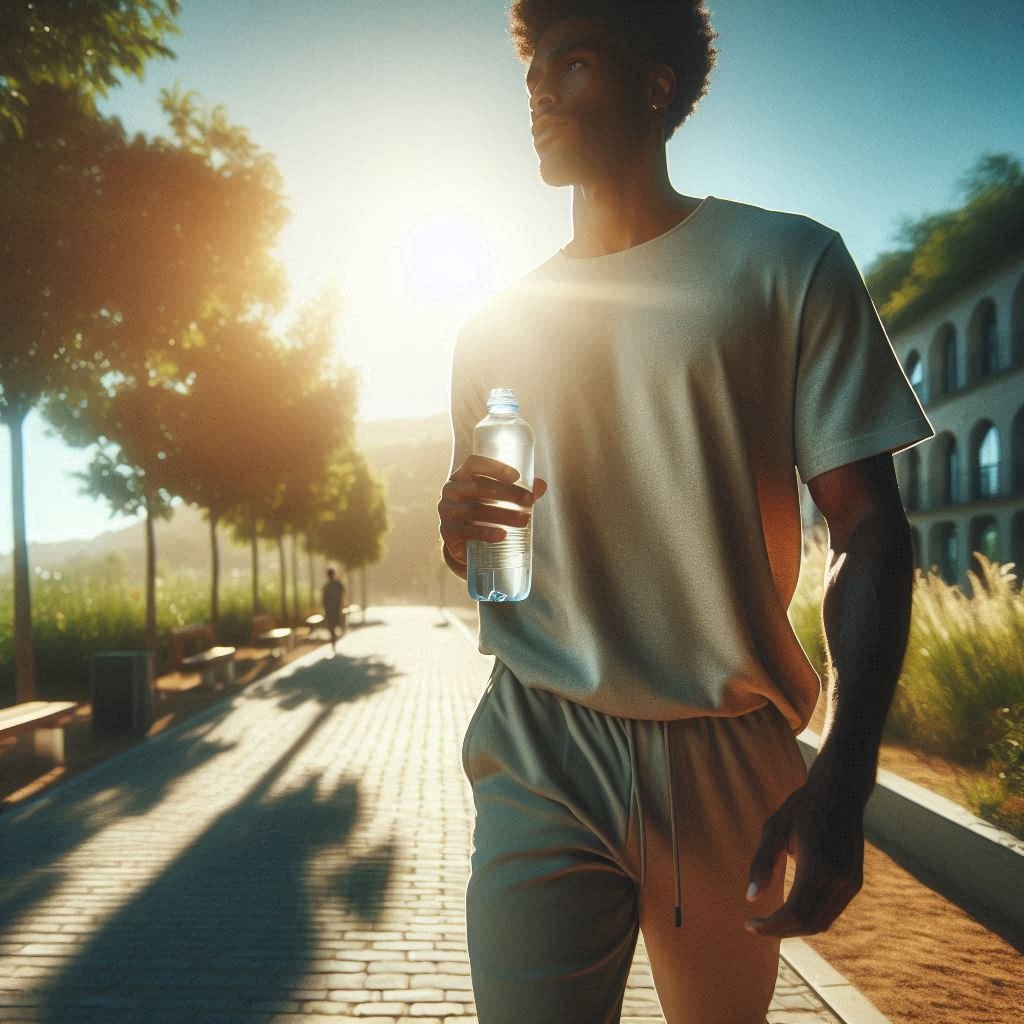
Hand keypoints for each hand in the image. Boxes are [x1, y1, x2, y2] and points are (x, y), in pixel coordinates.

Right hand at [438, 455, 547, 579]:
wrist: (461, 541)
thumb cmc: (482, 511)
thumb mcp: (496, 499)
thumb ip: (518, 490)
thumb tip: (541, 485)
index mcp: (462, 476)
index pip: (474, 464)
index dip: (494, 467)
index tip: (517, 476)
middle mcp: (451, 490)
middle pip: (479, 487)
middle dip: (508, 493)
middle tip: (530, 501)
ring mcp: (447, 511)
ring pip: (476, 510)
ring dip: (503, 515)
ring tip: (524, 520)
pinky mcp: (448, 532)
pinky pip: (467, 532)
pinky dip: (486, 533)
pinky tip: (502, 535)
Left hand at [744, 775, 863, 937]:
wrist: (839, 793)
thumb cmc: (801, 808)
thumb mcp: (773, 829)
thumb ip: (762, 864)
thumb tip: (750, 899)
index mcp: (817, 867)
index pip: (793, 913)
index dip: (770, 926)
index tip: (748, 923)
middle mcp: (838, 880)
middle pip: (807, 923)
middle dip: (779, 930)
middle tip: (755, 925)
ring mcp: (850, 883)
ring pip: (822, 923)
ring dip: (795, 928)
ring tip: (771, 921)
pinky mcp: (855, 881)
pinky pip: (831, 911)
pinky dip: (810, 918)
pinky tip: (791, 910)